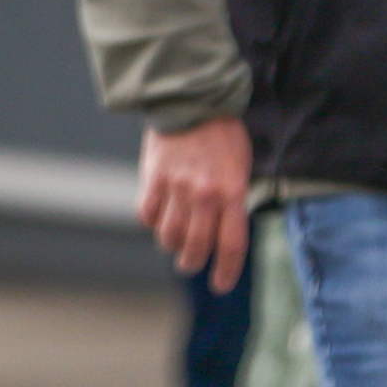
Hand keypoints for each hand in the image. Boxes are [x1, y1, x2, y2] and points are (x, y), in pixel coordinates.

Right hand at [138, 115, 251, 292]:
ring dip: (171, 245)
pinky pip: (146, 213)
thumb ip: (232, 199)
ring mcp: (177, 186)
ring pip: (169, 234)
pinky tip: (155, 218)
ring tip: (172, 243)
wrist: (192, 101)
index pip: (231, 245)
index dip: (225, 271)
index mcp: (233, 193)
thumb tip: (222, 230)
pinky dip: (150, 221)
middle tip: (189, 264)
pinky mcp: (154, 176)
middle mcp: (205, 194)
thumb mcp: (240, 168)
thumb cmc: (221, 135)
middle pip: (197, 245)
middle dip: (192, 262)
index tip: (219, 285)